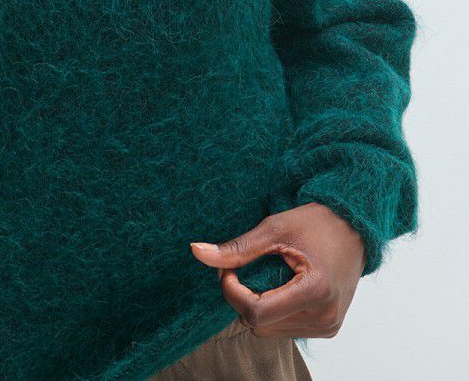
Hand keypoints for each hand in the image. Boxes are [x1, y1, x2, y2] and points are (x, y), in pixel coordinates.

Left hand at [189, 202, 365, 338]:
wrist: (355, 227)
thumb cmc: (317, 222)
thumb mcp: (275, 228)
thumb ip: (237, 249)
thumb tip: (197, 252)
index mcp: (315, 291)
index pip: (256, 313)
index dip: (232, 292)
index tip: (227, 269)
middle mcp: (324, 316)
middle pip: (259, 325)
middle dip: (242, 298)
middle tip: (243, 268)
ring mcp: (328, 326)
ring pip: (270, 330)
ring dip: (258, 305)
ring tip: (267, 273)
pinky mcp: (329, 328)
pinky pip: (286, 328)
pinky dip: (275, 309)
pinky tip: (283, 285)